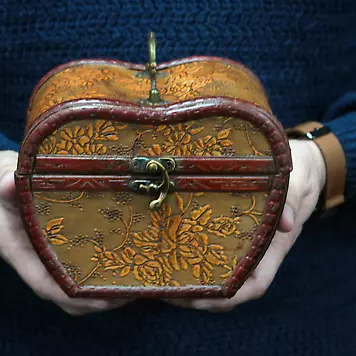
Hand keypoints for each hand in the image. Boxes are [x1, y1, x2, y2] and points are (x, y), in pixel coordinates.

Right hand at [0, 150, 130, 315]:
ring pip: (69, 285)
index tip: (99, 300)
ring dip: (96, 292)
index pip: (42, 281)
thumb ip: (4, 181)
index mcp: (16, 246)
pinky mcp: (56, 245)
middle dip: (91, 300)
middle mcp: (32, 257)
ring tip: (128, 288)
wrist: (0, 179)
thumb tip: (9, 183)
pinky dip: (95, 274)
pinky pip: (75, 267)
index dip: (69, 295)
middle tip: (124, 296)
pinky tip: (119, 267)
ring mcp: (45, 253)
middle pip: (61, 291)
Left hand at [168, 139, 326, 311]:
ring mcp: (244, 240)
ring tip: (165, 283)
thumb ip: (291, 200)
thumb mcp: (297, 183)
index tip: (204, 299)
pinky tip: (173, 255)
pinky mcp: (233, 227)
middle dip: (204, 296)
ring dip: (196, 282)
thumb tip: (285, 223)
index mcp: (274, 246)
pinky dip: (197, 258)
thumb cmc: (299, 176)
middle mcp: (257, 249)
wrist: (299, 165)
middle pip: (231, 285)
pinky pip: (215, 248)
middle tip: (172, 294)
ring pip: (221, 271)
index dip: (231, 296)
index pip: (255, 283)